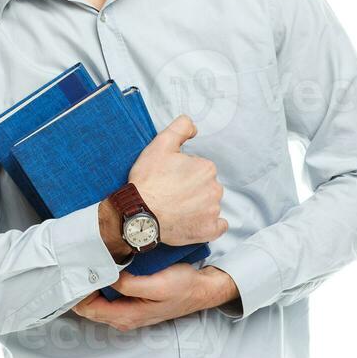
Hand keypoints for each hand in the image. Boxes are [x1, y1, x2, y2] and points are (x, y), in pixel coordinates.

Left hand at [71, 263, 238, 331]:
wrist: (201, 289)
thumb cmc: (181, 286)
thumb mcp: (156, 284)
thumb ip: (129, 285)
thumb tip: (106, 279)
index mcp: (126, 316)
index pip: (88, 309)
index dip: (77, 291)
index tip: (74, 270)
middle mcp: (124, 318)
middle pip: (89, 307)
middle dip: (80, 288)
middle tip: (76, 263)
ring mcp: (128, 313)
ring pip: (97, 302)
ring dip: (90, 286)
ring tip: (86, 263)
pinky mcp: (133, 304)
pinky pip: (108, 298)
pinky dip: (101, 286)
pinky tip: (101, 269)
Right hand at [128, 114, 227, 247]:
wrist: (139, 213)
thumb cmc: (148, 181)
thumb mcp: (161, 144)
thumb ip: (181, 127)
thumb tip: (194, 128)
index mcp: (207, 168)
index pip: (199, 168)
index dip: (183, 172)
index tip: (170, 177)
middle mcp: (215, 189)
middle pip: (205, 186)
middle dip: (192, 188)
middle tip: (171, 193)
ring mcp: (213, 211)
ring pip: (209, 204)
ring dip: (197, 205)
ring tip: (176, 208)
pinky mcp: (208, 230)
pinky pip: (217, 226)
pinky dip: (208, 224)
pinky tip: (193, 221)